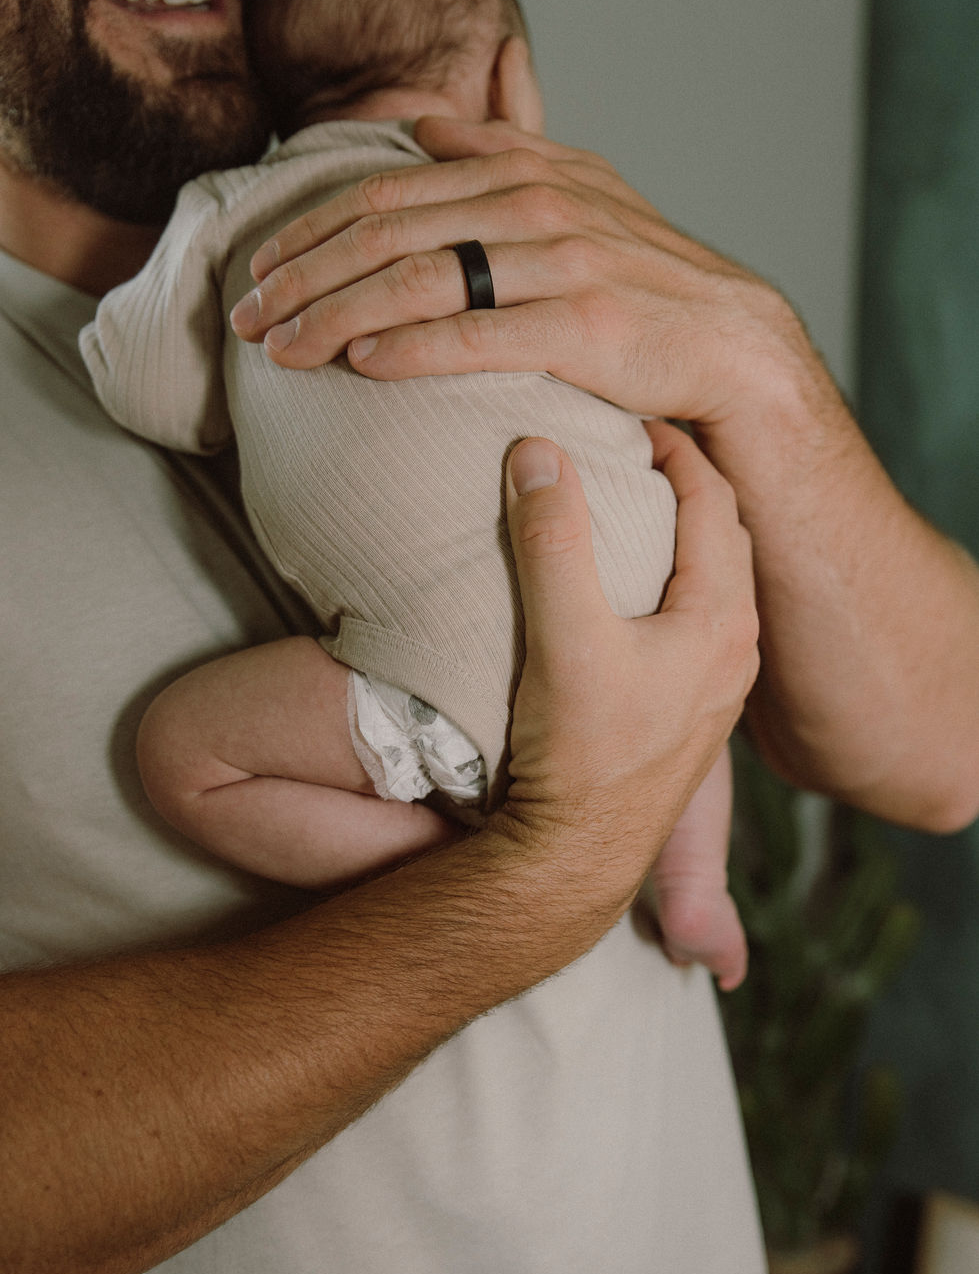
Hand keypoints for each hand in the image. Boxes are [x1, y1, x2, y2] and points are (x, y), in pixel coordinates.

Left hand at [230, 118, 830, 477]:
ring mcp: (561, 262)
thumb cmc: (644, 281)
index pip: (391, 190)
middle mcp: (535, 204)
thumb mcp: (578, 194)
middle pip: (389, 232)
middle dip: (305, 275)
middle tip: (248, 317)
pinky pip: (479, 334)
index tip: (262, 268)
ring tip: (282, 349)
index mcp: (522, 172)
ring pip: (421, 280)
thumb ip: (502, 152)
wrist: (731, 341)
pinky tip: (361, 364)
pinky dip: (412, 347)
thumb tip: (426, 123)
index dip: (314, 227)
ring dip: (337, 315)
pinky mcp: (583, 325)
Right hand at [494, 427, 758, 910]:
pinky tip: (629, 587)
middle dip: (684, 480)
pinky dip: (669, 579)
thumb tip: (537, 452)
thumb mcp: (564, 638)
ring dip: (679, 533)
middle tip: (630, 445)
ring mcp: (715, 685)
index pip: (713, 499)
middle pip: (722, 534)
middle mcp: (734, 649)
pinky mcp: (686, 713)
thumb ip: (553, 542)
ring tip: (629, 503)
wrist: (575, 860)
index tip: (629, 414)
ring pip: (712, 579)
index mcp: (720, 621)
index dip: (673, 445)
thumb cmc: (579, 756)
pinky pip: (693, 618)